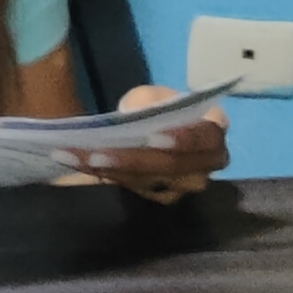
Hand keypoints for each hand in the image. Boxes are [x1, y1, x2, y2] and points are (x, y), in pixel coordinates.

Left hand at [54, 81, 228, 204]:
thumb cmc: (155, 109)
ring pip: (151, 181)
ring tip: (80, 157)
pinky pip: (136, 189)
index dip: (185, 139)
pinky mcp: (164, 197)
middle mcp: (206, 163)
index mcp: (212, 131)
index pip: (208, 138)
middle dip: (133, 160)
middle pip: (173, 167)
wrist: (147, 131)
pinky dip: (107, 175)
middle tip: (98, 153)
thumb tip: (136, 113)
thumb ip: (147, 100)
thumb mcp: (151, 96)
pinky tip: (80, 163)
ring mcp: (185, 185)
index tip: (153, 137)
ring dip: (114, 170)